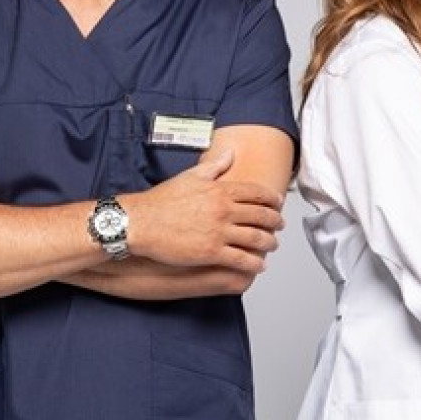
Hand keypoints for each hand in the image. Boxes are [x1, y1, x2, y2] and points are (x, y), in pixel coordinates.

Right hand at [120, 149, 284, 273]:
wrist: (141, 222)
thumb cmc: (161, 201)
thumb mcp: (189, 176)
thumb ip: (214, 165)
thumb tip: (229, 153)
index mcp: (220, 190)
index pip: (257, 193)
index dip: (272, 199)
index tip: (278, 203)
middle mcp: (224, 210)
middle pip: (262, 216)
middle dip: (276, 222)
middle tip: (279, 225)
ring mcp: (219, 232)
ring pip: (256, 239)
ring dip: (269, 244)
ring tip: (272, 246)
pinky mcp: (211, 252)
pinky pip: (242, 260)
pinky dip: (254, 264)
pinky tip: (259, 266)